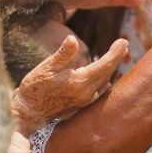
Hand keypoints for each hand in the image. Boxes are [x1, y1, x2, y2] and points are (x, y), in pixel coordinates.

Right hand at [13, 36, 128, 134]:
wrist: (28, 113)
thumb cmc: (35, 88)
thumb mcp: (46, 68)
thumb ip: (63, 54)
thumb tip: (73, 39)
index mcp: (80, 82)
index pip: (105, 65)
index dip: (115, 52)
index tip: (123, 41)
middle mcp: (87, 93)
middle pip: (108, 73)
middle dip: (116, 58)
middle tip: (123, 45)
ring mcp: (85, 101)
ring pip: (104, 82)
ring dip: (111, 69)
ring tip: (117, 55)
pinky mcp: (82, 105)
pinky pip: (99, 91)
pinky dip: (104, 80)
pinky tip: (106, 76)